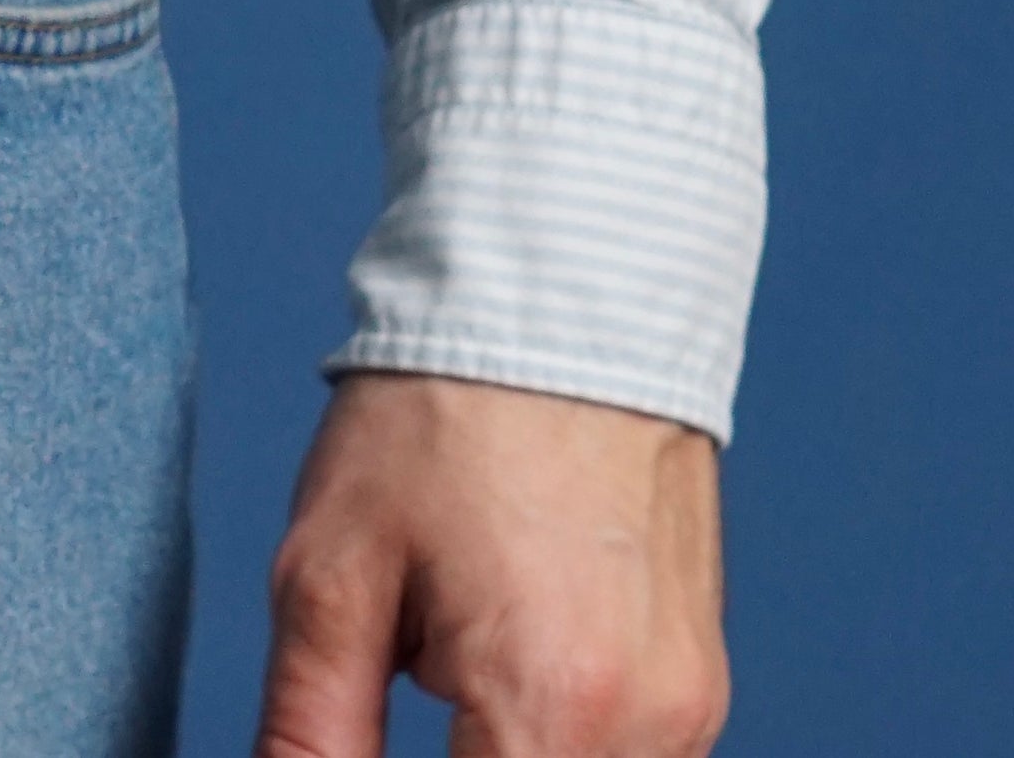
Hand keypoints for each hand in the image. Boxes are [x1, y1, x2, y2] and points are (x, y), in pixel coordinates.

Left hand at [256, 371, 726, 757]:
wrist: (555, 301)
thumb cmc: (435, 417)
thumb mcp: (330, 569)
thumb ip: (311, 728)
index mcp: (547, 706)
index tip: (348, 742)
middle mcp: (646, 730)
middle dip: (459, 757)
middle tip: (409, 676)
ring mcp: (689, 712)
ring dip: (508, 754)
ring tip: (457, 653)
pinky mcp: (702, 686)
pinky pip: (625, 757)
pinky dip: (558, 736)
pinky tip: (507, 654)